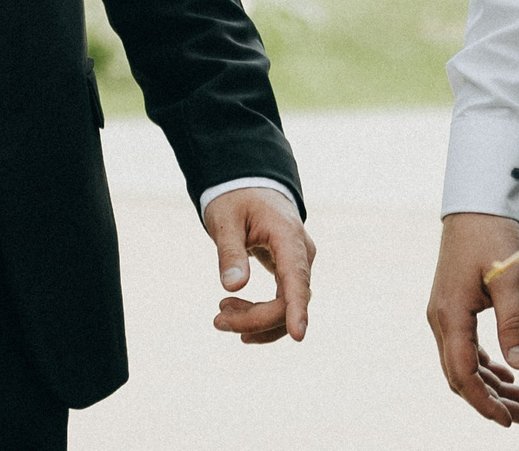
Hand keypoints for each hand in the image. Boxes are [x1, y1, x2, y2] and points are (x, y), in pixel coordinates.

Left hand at [204, 187, 313, 343]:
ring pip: (287, 306)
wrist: (249, 184)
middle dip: (255, 318)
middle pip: (289, 300)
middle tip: (217, 320)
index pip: (297, 278)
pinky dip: (262, 315)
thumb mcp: (225, 220)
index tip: (298, 335)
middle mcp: (301, 252)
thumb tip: (233, 286)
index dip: (297, 308)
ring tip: (221, 318)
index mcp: (288, 236)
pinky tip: (237, 317)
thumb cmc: (235, 199)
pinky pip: (284, 302)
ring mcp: (298, 263)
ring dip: (257, 320)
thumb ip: (230, 252)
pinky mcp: (290, 270)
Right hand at [428, 212, 518, 425]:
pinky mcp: (453, 306)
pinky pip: (464, 347)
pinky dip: (484, 365)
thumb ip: (515, 322)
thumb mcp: (510, 278)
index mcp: (450, 315)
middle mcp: (441, 318)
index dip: (484, 402)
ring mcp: (445, 313)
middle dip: (489, 400)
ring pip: (462, 363)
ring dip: (490, 384)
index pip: (462, 374)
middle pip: (460, 375)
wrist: (475, 205)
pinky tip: (506, 373)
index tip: (509, 419)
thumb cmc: (491, 235)